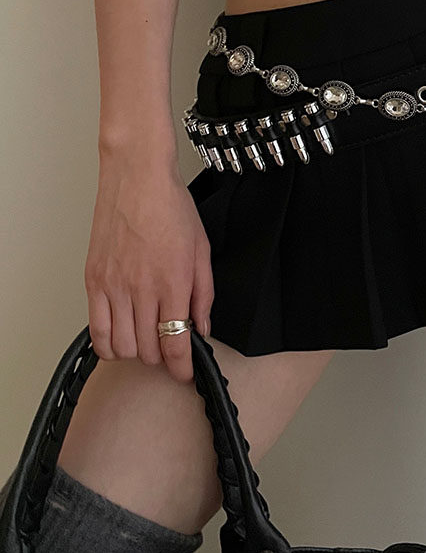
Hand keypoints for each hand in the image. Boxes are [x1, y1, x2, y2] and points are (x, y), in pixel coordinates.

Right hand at [85, 153, 214, 381]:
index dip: (182, 367)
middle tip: (169, 347)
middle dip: (162, 357)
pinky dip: (108, 344)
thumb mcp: (202, 249)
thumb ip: (204, 294)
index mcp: (173, 282)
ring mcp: (114, 286)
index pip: (176, 343)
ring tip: (146, 341)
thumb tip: (202, 327)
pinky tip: (120, 338)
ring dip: (136, 352)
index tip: (186, 373)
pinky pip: (96, 330)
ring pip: (121, 346)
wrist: (137, 179)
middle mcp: (141, 289)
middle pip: (148, 350)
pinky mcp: (94, 281)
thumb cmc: (171, 206)